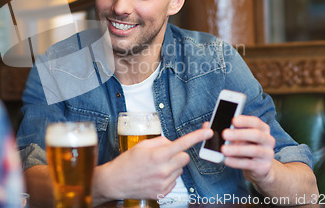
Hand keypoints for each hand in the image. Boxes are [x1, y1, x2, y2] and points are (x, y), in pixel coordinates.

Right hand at [94, 128, 212, 201]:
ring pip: (180, 170)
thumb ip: (160, 142)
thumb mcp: (142, 145)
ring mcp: (164, 183)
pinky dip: (168, 177)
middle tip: (165, 155)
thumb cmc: (127, 162)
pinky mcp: (163, 192)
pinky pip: (174, 181)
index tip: (208, 132)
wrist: (116, 182)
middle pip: (185, 158)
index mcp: (158, 155)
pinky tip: (154, 176)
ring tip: (155, 167)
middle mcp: (163, 170)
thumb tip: (172, 143)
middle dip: (178, 154)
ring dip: (173, 166)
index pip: (182, 144)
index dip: (197, 137)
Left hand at [220, 115, 275, 184]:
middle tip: (224, 134)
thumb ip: (223, 129)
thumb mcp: (237, 137)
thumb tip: (207, 125)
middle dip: (239, 134)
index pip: (255, 122)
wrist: (258, 167)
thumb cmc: (245, 146)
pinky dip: (236, 162)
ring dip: (237, 149)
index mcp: (262, 129)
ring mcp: (268, 154)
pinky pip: (249, 164)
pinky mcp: (263, 167)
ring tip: (223, 149)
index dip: (245, 120)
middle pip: (256, 135)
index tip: (233, 120)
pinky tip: (226, 160)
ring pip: (253, 150)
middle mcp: (268, 140)